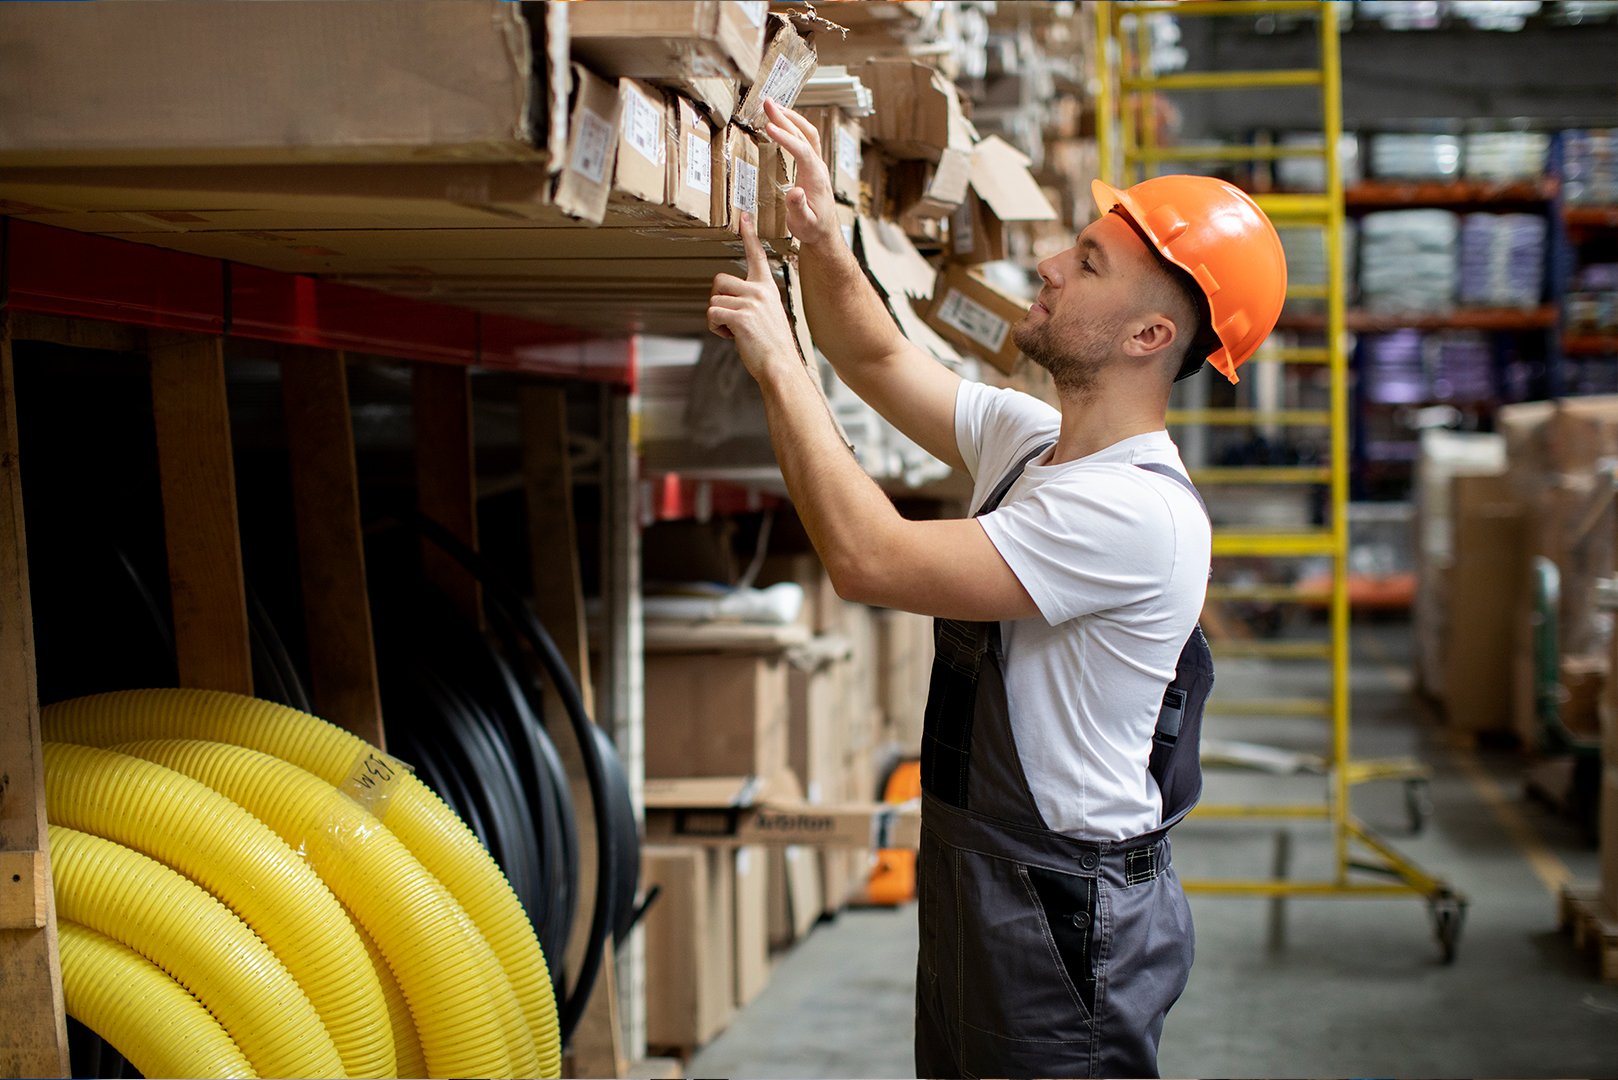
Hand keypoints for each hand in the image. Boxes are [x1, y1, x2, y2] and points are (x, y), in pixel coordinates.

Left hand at [708, 212, 797, 379]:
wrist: (781, 365)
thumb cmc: (773, 346)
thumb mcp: (769, 315)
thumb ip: (753, 302)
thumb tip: (729, 302)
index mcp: (767, 288)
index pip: (756, 255)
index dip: (749, 235)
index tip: (744, 216)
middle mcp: (759, 290)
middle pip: (719, 281)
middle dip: (718, 300)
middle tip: (731, 319)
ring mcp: (750, 302)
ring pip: (713, 301)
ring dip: (718, 319)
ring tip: (736, 332)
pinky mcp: (740, 316)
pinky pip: (712, 315)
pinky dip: (716, 329)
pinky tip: (732, 337)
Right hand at [761, 98, 841, 249]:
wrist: (824, 233)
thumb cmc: (812, 229)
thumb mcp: (803, 223)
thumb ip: (798, 208)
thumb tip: (794, 191)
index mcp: (816, 178)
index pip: (801, 150)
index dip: (785, 138)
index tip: (769, 127)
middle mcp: (819, 167)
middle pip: (804, 135)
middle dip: (785, 117)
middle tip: (767, 102)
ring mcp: (817, 165)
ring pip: (807, 134)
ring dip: (790, 117)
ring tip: (772, 105)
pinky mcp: (813, 166)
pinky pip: (805, 140)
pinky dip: (793, 126)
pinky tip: (782, 122)